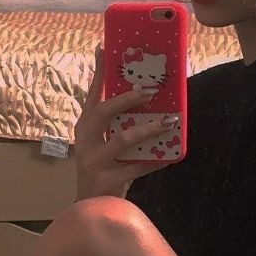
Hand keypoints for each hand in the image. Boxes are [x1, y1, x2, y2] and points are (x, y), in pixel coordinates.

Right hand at [74, 44, 174, 201]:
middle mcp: (86, 141)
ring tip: (169, 122)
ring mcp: (95, 161)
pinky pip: (138, 167)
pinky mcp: (108, 179)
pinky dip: (156, 160)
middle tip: (149, 91)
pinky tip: (171, 155)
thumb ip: (115, 121)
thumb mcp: (101, 141)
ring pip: (123, 140)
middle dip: (127, 100)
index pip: (92, 95)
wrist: (91, 206)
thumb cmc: (102, 167)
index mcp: (84, 127)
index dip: (98, 73)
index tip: (104, 49)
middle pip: (103, 112)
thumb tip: (140, 95)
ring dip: (148, 129)